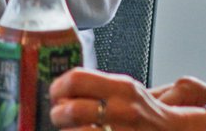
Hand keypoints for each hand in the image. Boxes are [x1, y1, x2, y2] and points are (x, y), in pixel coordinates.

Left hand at [50, 68, 205, 130]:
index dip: (58, 87)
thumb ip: (102, 87)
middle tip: (57, 115)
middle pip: (71, 109)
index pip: (77, 79)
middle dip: (57, 114)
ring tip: (68, 130)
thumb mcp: (130, 93)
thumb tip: (68, 85)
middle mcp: (122, 109)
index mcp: (123, 87)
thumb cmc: (150, 117)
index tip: (55, 93)